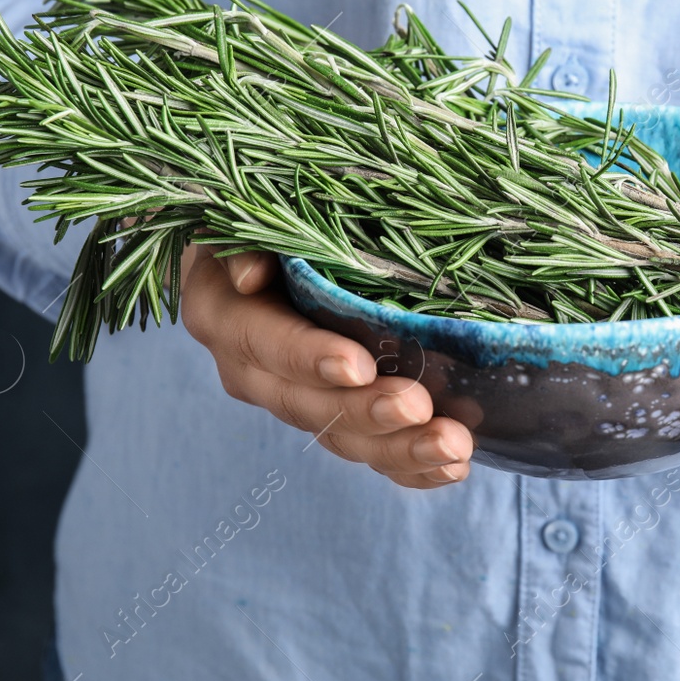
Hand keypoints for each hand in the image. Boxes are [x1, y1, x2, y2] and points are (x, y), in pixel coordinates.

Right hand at [179, 243, 474, 487]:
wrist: (267, 243)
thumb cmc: (269, 214)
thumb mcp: (253, 212)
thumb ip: (249, 236)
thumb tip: (249, 273)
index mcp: (225, 316)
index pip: (264, 343)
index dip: (309, 358)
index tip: (359, 366)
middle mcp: (252, 369)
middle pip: (307, 404)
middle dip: (366, 412)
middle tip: (419, 409)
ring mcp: (294, 399)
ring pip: (341, 436)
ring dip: (399, 447)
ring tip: (454, 449)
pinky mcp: (332, 417)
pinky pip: (368, 450)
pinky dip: (410, 465)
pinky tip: (451, 468)